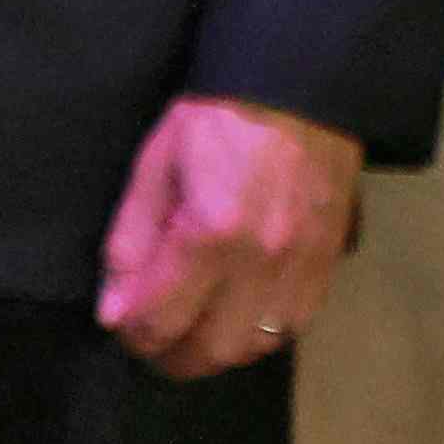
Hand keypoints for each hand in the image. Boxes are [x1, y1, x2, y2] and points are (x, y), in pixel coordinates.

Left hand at [95, 97, 361, 379]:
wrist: (297, 89)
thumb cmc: (214, 121)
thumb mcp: (152, 169)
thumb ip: (129, 244)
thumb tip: (115, 310)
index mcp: (211, 233)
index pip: (161, 321)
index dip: (131, 333)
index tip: (121, 321)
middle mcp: (263, 260)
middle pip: (211, 350)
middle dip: (171, 355)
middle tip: (151, 336)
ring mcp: (303, 266)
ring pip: (256, 347)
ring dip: (216, 349)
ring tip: (190, 328)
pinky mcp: (328, 262)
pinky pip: (292, 326)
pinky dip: (257, 333)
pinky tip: (234, 314)